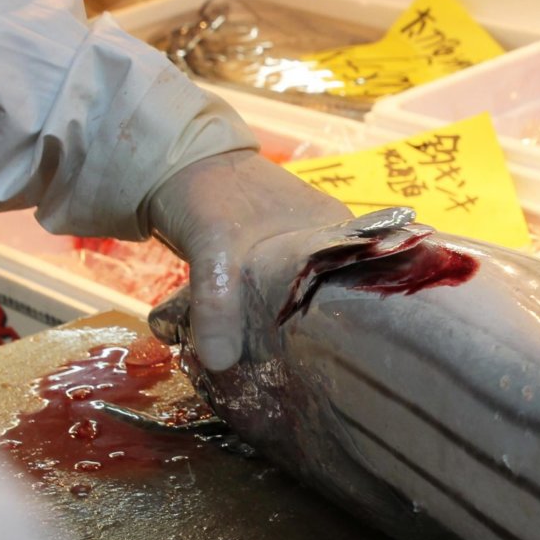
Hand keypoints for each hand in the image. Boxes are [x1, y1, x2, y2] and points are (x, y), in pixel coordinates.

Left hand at [145, 149, 349, 370]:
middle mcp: (329, 244)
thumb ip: (218, 303)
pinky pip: (281, 299)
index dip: (358, 325)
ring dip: (289, 331)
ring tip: (285, 368)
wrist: (172, 165)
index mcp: (339, 232)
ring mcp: (301, 252)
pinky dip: (268, 320)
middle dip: (319, 337)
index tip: (345, 361)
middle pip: (336, 302)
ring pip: (305, 303)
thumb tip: (220, 362)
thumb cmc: (210, 193)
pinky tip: (259, 347)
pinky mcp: (274, 262)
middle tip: (308, 374)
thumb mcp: (215, 248)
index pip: (367, 287)